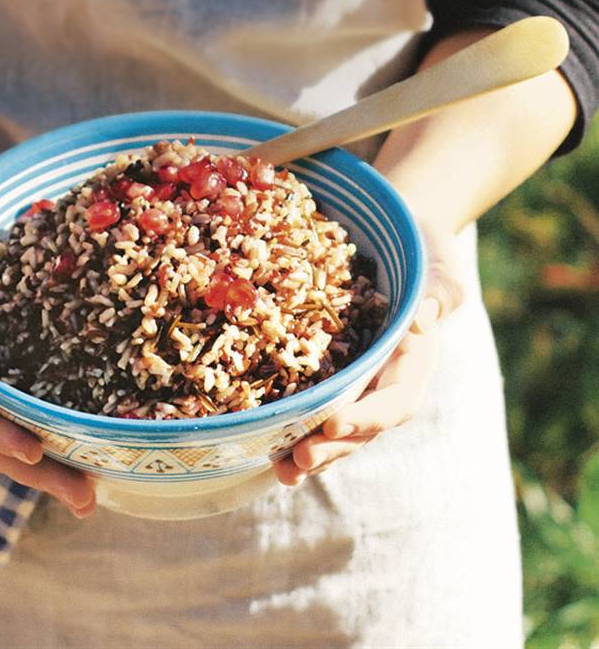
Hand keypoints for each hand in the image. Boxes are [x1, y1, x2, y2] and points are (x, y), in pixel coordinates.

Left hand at [273, 218, 465, 485]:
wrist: (400, 240)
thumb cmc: (421, 247)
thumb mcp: (438, 262)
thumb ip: (439, 291)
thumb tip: (423, 322)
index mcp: (414, 359)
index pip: (396, 399)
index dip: (366, 415)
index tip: (333, 423)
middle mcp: (389, 378)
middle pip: (365, 425)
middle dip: (334, 446)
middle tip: (299, 457)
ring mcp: (363, 381)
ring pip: (342, 428)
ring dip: (315, 452)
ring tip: (283, 471)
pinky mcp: (337, 375)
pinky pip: (321, 410)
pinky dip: (300, 433)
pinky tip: (273, 455)